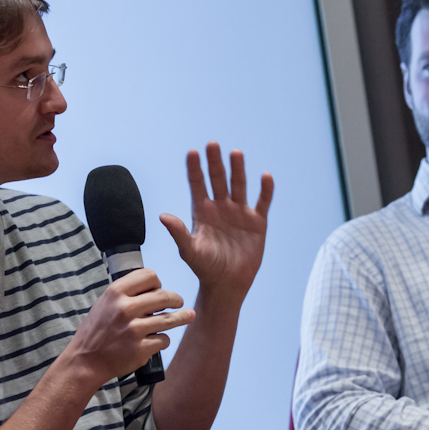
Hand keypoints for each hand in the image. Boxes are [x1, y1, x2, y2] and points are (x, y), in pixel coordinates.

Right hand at [61, 268, 193, 389]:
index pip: (148, 276)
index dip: (157, 282)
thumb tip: (154, 288)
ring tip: (189, 316)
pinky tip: (156, 340)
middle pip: (164, 296)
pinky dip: (162, 340)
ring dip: (182, 317)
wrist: (86, 361)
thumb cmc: (96, 331)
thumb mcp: (104, 303)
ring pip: (169, 319)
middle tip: (179, 301)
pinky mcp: (141, 350)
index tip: (158, 288)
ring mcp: (134, 330)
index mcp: (115, 293)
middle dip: (175, 299)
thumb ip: (125, 294)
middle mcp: (125, 309)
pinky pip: (164, 340)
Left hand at [159, 143, 273, 304]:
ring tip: (235, 153)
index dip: (195, 169)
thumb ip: (178, 232)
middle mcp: (220, 208)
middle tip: (212, 144)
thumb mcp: (189, 250)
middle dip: (215, 162)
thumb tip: (163, 216)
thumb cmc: (205, 268)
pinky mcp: (257, 222)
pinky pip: (262, 202)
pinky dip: (265, 190)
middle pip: (218, 179)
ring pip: (239, 185)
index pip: (197, 184)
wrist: (227, 285)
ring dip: (237, 169)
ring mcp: (239, 213)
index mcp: (202, 212)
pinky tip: (265, 176)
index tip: (192, 152)